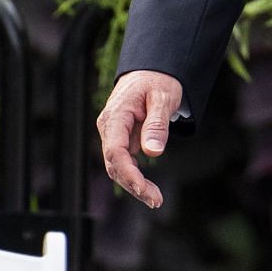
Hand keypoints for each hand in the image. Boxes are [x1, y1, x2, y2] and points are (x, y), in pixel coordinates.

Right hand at [97, 69, 184, 208]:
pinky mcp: (120, 138)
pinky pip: (123, 161)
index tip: (145, 190)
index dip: (129, 174)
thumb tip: (152, 153)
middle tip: (156, 200)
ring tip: (155, 199)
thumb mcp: (163, 97)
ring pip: (117, 166)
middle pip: (114, 164)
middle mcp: (109, 127)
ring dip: (134, 184)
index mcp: (115, 116)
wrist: (152, 69)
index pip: (116, 152)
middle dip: (133, 185)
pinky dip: (135, 176)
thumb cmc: (158, 80)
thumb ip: (157, 124)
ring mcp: (113, 133)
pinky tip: (149, 189)